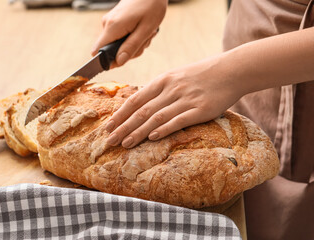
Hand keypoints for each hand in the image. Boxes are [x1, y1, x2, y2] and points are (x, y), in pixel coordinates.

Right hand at [91, 0, 166, 67]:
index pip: (98, 52)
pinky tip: (141, 30)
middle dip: (129, 52)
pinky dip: (132, 38)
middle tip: (144, 41)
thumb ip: (131, 47)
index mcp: (112, 27)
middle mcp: (107, 24)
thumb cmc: (151, 6)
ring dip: (133, 44)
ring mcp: (110, 22)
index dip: (108, 61)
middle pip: (111, 51)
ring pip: (117, 45)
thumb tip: (118, 63)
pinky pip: (120, 37)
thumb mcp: (145, 30)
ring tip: (146, 33)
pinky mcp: (114, 21)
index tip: (125, 58)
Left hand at [105, 55, 244, 147]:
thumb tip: (141, 103)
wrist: (232, 70)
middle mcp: (171, 89)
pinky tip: (152, 137)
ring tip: (125, 143)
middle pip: (142, 111)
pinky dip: (164, 129)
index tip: (108, 126)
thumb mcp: (177, 75)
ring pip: (156, 118)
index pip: (135, 100)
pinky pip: (179, 120)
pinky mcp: (201, 109)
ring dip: (138, 132)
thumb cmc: (202, 74)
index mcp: (163, 80)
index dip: (120, 114)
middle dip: (123, 127)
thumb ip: (159, 89)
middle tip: (109, 140)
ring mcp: (186, 99)